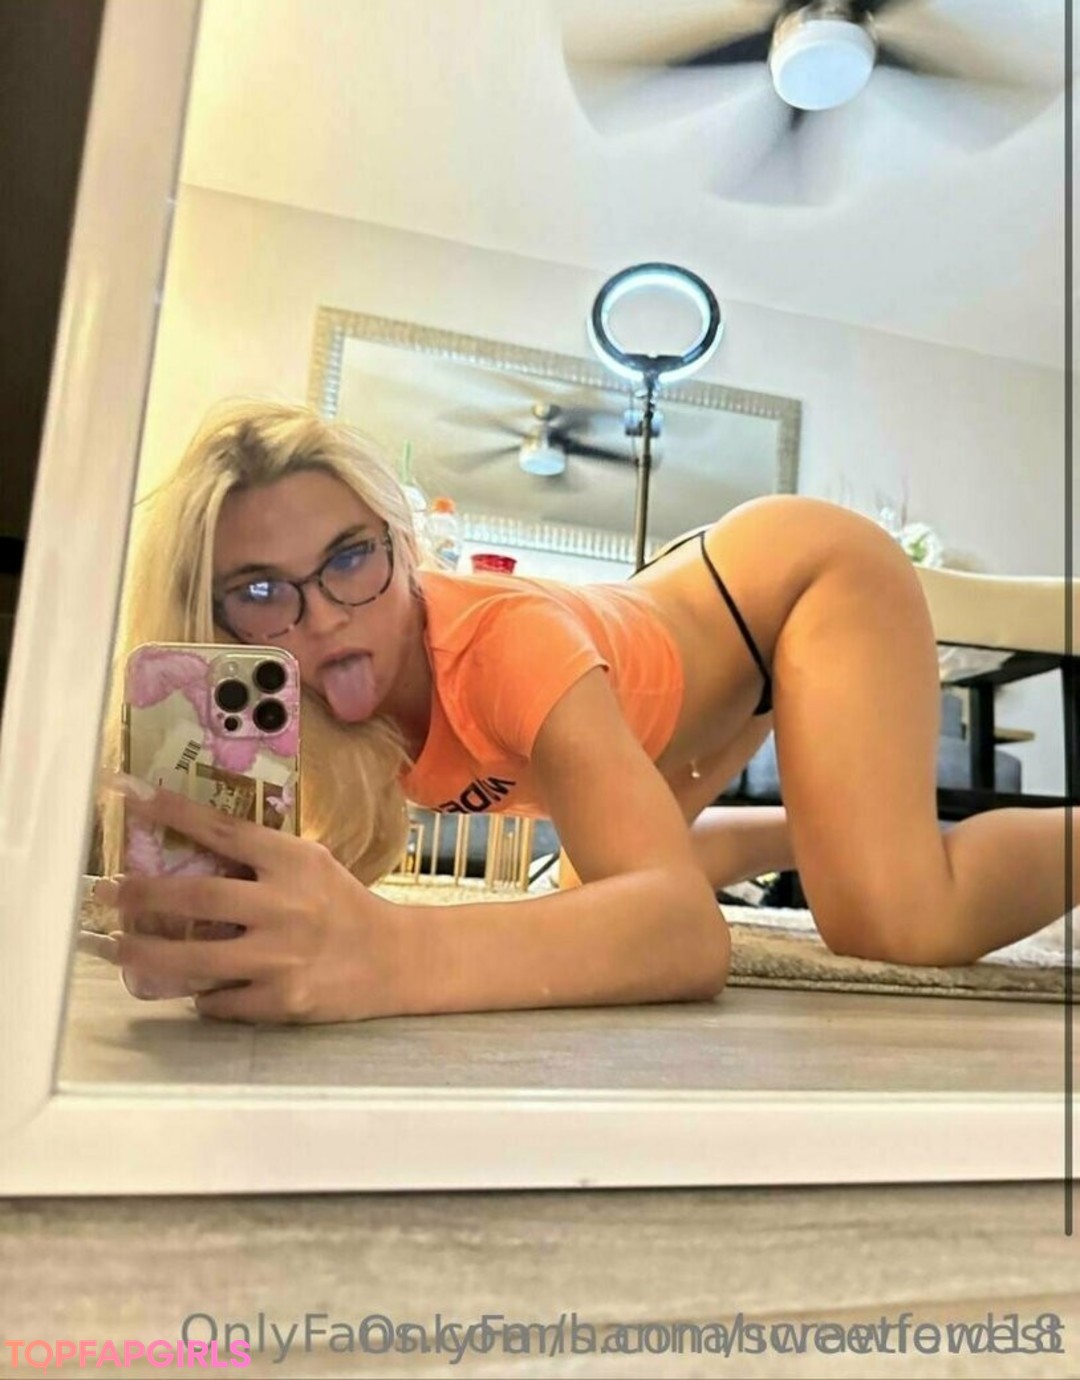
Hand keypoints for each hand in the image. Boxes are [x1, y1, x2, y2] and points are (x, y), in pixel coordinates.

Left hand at [98, 778, 415, 1023]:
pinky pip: (219, 1001)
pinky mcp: (280, 1000)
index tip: (132, 796)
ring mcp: (280, 957)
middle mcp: (285, 906)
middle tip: (106, 891)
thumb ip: (261, 859)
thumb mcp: (310, 865)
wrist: (395, 958)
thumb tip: (192, 851)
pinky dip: (199, 995)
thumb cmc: (345, 906)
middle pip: (196, 896)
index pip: (224, 830)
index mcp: (294, 862)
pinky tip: (190, 989)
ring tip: (113, 945)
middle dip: (141, 894)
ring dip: (144, 952)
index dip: (175, 812)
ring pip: (193, 958)